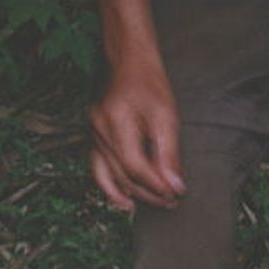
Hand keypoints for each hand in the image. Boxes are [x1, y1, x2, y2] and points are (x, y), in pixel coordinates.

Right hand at [88, 59, 183, 211]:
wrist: (129, 62)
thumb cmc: (149, 84)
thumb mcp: (167, 116)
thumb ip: (170, 154)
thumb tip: (175, 186)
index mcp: (116, 120)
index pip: (135, 166)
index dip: (156, 185)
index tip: (175, 194)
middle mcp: (99, 129)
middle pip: (123, 175)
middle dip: (148, 193)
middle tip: (171, 201)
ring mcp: (93, 134)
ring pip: (109, 176)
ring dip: (131, 195)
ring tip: (150, 206)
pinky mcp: (94, 138)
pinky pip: (98, 169)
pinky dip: (111, 187)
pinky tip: (126, 200)